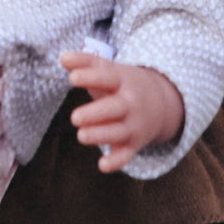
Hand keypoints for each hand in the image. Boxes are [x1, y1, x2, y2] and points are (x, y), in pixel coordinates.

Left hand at [60, 52, 184, 173]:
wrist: (161, 103)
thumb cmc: (122, 84)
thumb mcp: (109, 69)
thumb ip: (86, 63)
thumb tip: (63, 57)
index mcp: (122, 81)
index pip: (107, 78)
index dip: (90, 77)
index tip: (72, 77)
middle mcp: (129, 103)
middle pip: (115, 108)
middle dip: (96, 113)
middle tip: (75, 117)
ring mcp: (133, 125)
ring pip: (118, 132)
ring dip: (100, 135)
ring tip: (81, 135)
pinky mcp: (133, 144)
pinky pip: (126, 155)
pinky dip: (117, 161)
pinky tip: (103, 165)